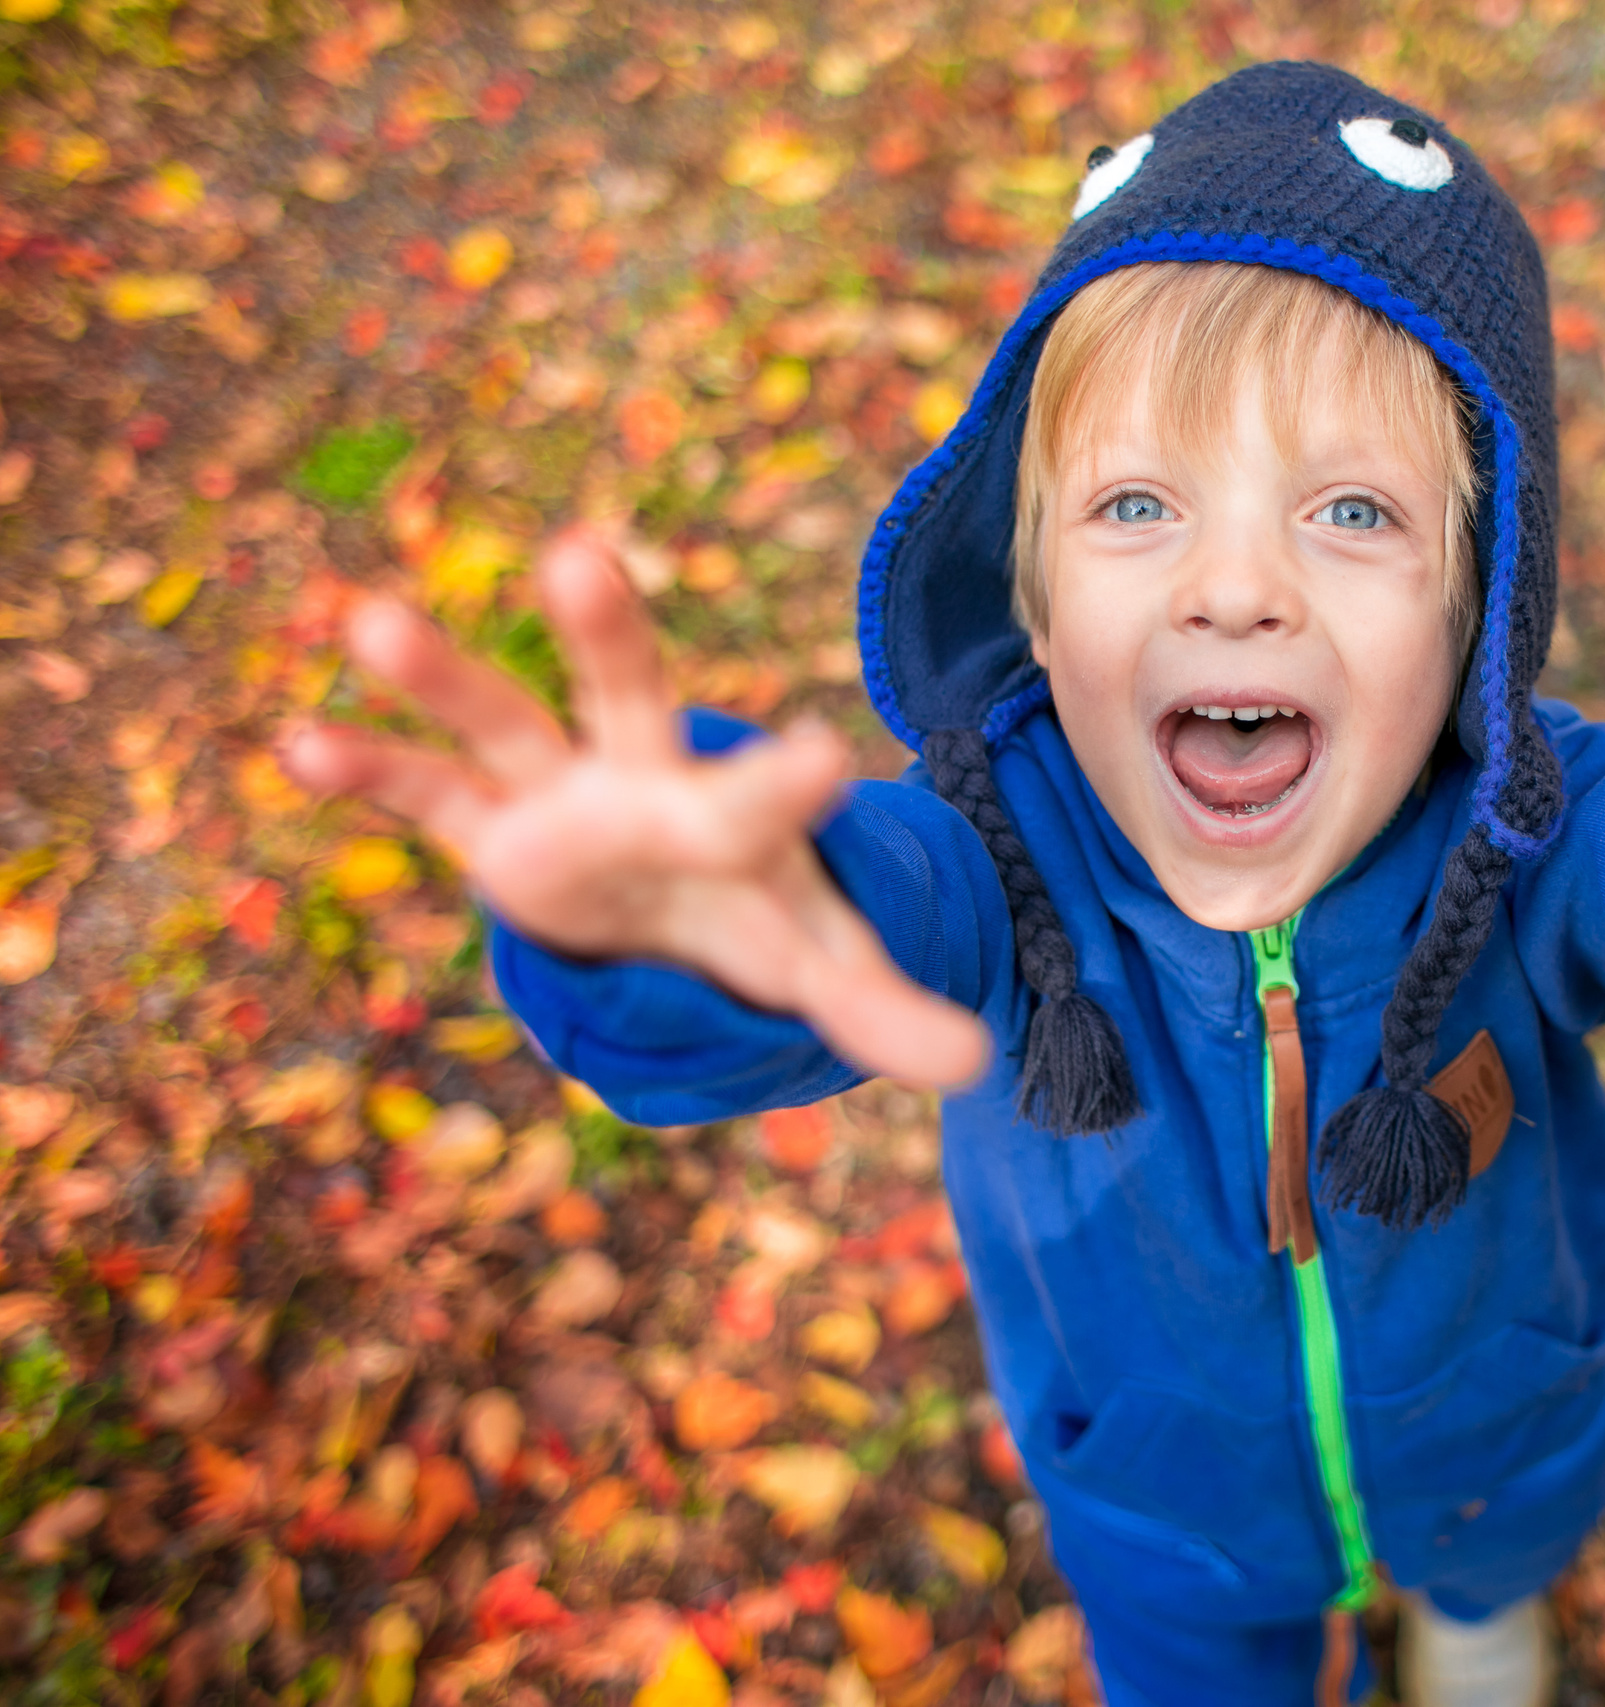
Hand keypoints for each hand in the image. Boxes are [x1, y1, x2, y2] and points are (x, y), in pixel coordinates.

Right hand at [280, 530, 989, 1088]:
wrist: (675, 909)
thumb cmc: (747, 921)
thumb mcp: (812, 968)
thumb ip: (883, 1010)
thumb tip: (981, 1066)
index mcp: (727, 819)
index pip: (761, 799)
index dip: (788, 786)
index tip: (823, 756)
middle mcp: (637, 780)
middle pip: (625, 695)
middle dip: (607, 636)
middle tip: (582, 555)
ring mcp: (555, 793)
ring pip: (499, 720)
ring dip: (440, 679)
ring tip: (370, 621)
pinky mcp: (488, 826)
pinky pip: (423, 792)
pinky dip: (367, 770)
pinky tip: (299, 741)